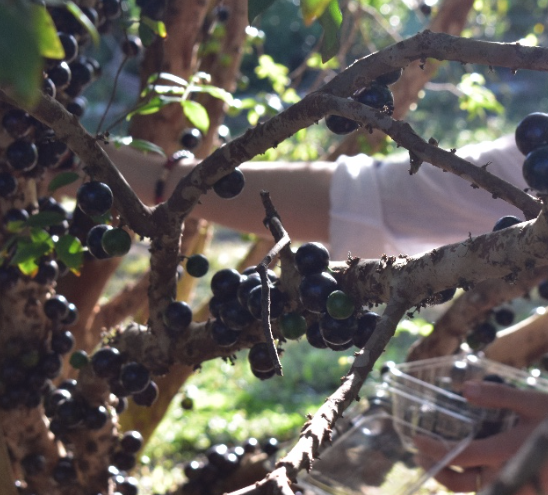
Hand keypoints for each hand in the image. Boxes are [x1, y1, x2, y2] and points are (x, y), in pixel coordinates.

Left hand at [413, 380, 547, 492]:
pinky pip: (497, 489)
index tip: (416, 440)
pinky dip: (480, 481)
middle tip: (421, 457)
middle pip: (465, 484)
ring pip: (481, 490)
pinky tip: (470, 466)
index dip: (435, 450)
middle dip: (439, 473)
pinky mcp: (527, 487)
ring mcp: (520, 484)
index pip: (462, 456)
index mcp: (509, 451)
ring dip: (455, 479)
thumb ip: (500, 396)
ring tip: (437, 462)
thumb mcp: (534, 402)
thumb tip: (464, 390)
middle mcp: (511, 473)